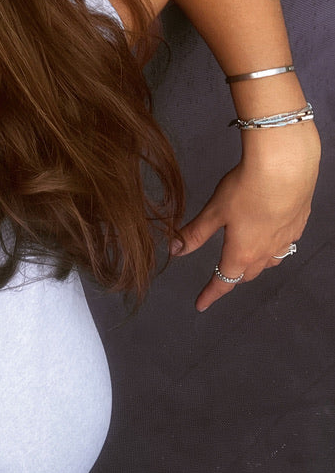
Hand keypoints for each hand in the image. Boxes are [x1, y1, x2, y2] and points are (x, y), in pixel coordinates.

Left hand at [173, 121, 320, 310]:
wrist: (286, 168)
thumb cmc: (247, 189)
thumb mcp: (214, 211)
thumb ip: (195, 233)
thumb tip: (174, 250)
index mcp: (242, 253)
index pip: (223, 281)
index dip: (210, 293)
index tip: (201, 304)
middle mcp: (266, 252)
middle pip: (247, 274)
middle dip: (232, 278)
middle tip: (221, 276)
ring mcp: (286, 240)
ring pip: (269, 262)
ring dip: (255, 265)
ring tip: (246, 259)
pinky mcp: (298, 225)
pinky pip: (285, 245)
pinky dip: (273, 247)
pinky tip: (270, 234)